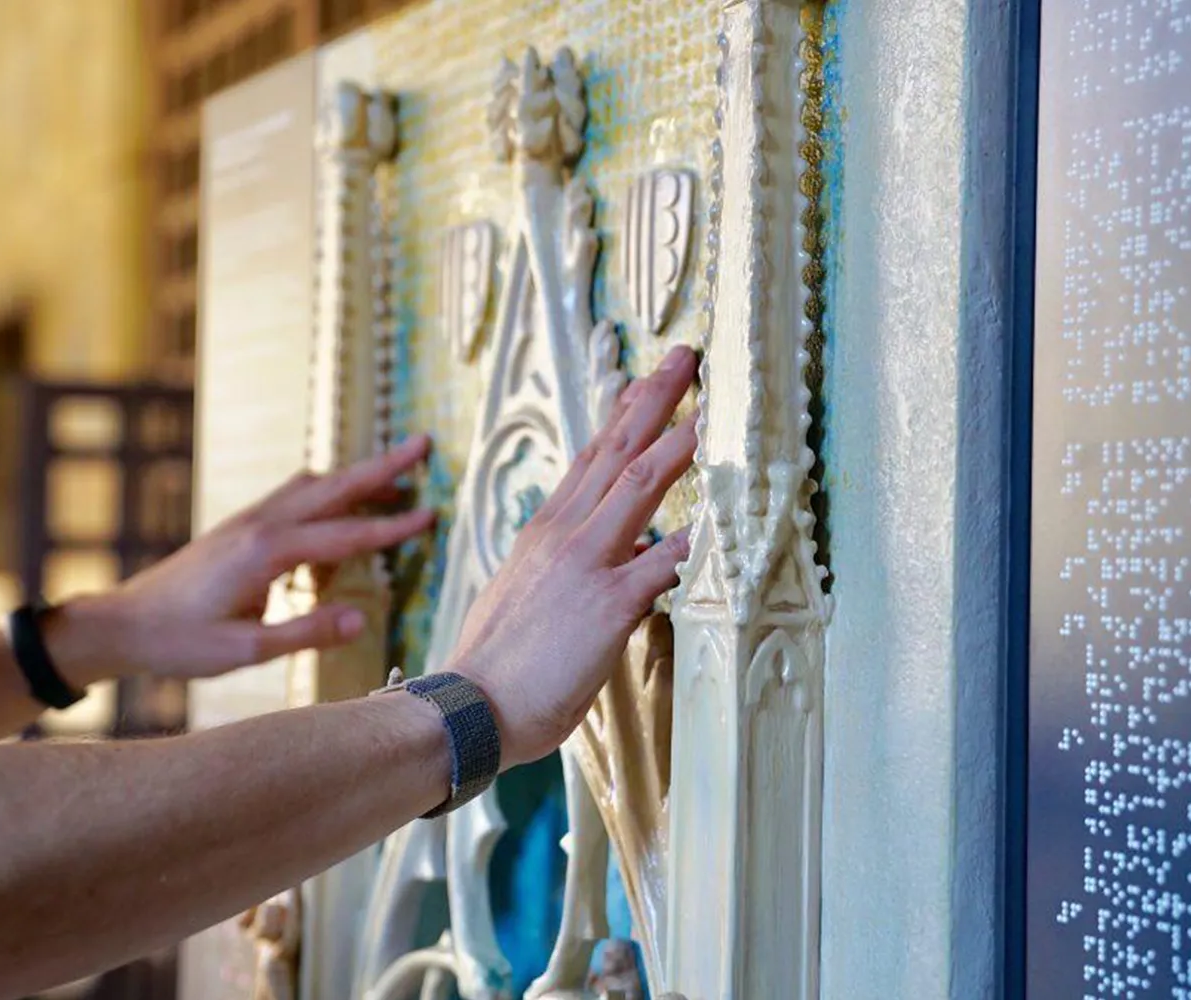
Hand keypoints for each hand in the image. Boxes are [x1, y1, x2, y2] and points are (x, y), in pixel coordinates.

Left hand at [47, 439, 436, 686]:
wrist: (120, 625)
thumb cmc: (179, 642)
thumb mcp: (246, 650)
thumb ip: (307, 632)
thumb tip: (362, 618)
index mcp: (267, 552)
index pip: (346, 535)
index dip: (392, 527)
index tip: (433, 513)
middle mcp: (260, 525)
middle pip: (334, 486)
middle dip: (382, 467)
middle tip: (423, 444)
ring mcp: (247, 521)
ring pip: (313, 486)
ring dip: (355, 478)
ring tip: (394, 480)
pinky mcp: (239, 528)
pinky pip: (294, 499)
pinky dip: (327, 495)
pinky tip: (337, 513)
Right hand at [450, 346, 698, 767]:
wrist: (469, 708)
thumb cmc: (498, 663)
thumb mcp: (529, 595)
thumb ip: (572, 570)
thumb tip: (624, 563)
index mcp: (545, 530)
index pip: (591, 457)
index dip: (624, 415)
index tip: (647, 380)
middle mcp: (565, 534)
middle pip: (618, 450)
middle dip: (656, 399)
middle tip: (686, 358)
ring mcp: (587, 565)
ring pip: (641, 486)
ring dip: (682, 443)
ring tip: (714, 410)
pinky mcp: (608, 605)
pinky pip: (660, 564)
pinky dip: (692, 540)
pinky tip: (721, 522)